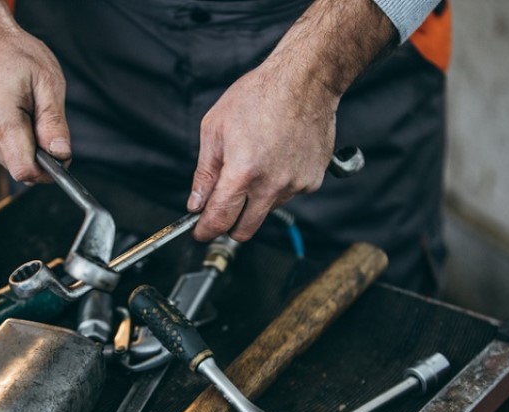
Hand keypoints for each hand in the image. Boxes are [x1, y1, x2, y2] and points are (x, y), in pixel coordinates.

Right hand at [0, 0, 70, 182]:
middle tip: (41, 119)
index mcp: (0, 118)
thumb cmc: (16, 55)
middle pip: (20, 167)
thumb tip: (61, 155)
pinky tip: (9, 115)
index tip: (59, 155)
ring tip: (23, 111)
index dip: (47, 170)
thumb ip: (54, 122)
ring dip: (25, 146)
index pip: (24, 170)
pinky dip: (11, 143)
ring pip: (11, 162)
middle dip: (39, 154)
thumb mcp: (48, 81)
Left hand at [188, 59, 337, 241]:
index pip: (219, 219)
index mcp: (242, 173)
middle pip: (244, 230)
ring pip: (266, 210)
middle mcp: (271, 185)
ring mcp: (295, 185)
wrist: (304, 81)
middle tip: (221, 209)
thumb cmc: (258, 96)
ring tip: (255, 163)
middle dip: (228, 226)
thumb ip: (204, 173)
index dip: (205, 231)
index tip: (200, 232)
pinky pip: (288, 195)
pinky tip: (276, 158)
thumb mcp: (215, 129)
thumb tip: (196, 203)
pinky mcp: (312, 181)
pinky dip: (278, 185)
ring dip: (255, 200)